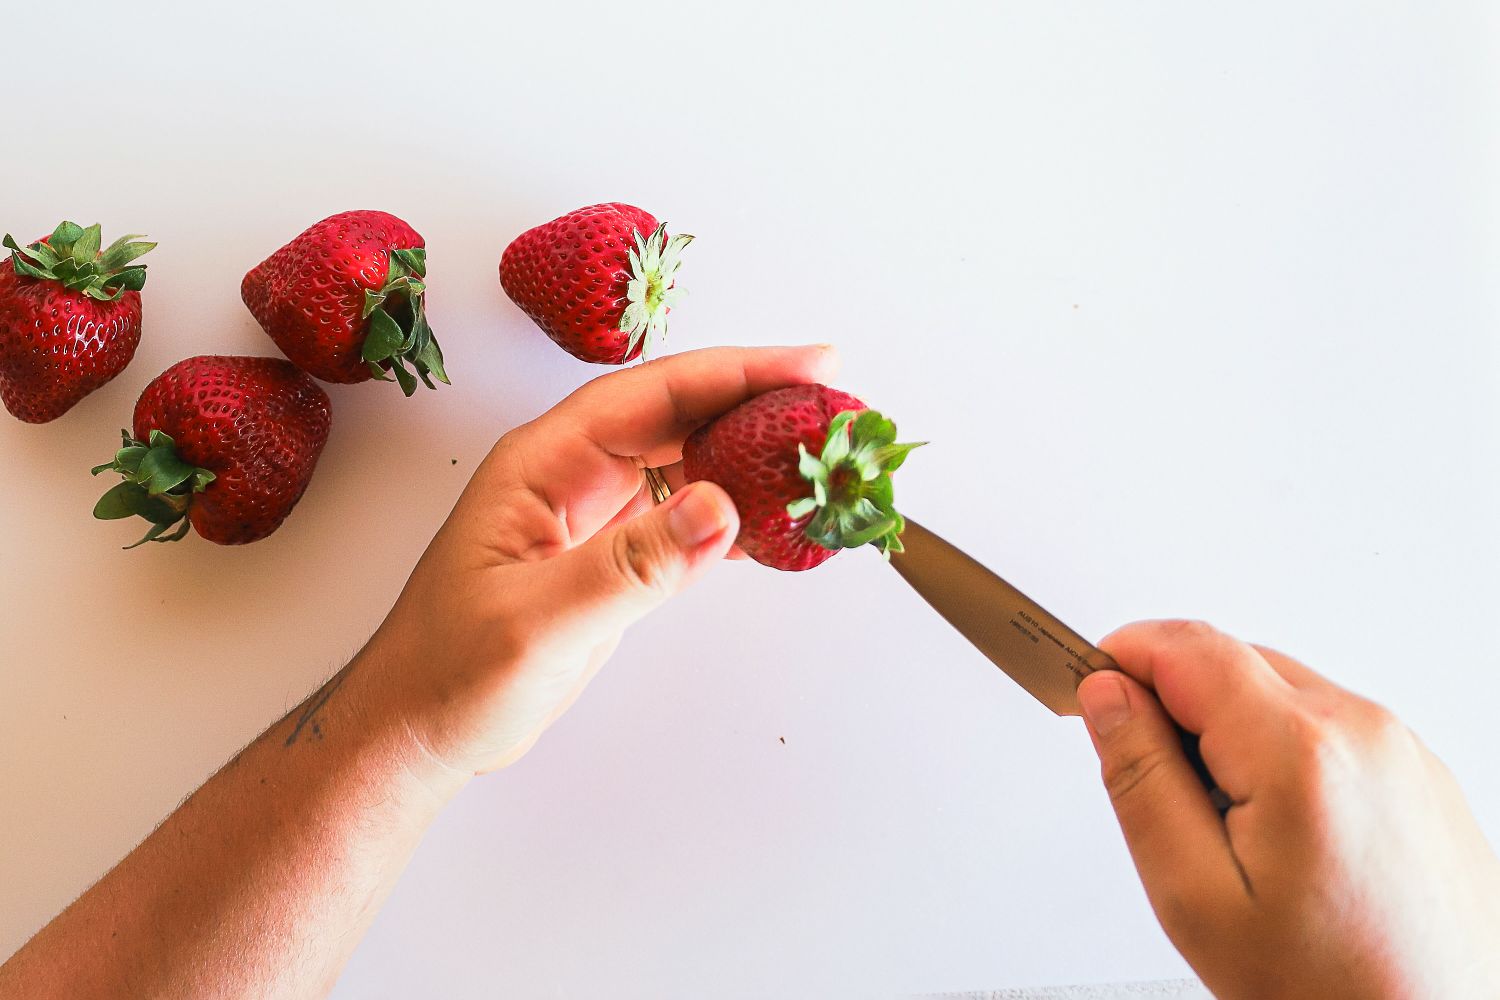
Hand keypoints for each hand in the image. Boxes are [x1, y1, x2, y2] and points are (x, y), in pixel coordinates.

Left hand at [361, 344, 838, 776]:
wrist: (415, 729)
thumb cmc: (449, 674)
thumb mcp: (539, 623)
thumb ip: (629, 566)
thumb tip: (721, 508)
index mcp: (543, 463)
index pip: (654, 395)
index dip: (736, 373)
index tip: (808, 366)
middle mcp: (571, 473)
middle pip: (680, 414)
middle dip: (759, 404)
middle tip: (836, 408)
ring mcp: (593, 513)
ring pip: (688, 461)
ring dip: (753, 457)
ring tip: (822, 457)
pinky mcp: (611, 557)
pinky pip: (685, 516)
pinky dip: (736, 516)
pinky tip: (778, 525)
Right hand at [1078, 620, 1499, 998]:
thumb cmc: (1332, 990)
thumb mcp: (1195, 896)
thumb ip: (1141, 779)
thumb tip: (1107, 695)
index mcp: (1299, 751)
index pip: (1184, 646)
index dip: (1120, 657)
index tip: (1087, 688)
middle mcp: (1362, 731)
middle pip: (1231, 662)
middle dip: (1174, 705)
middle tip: (1158, 792)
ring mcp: (1402, 750)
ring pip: (1279, 693)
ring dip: (1231, 732)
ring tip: (1233, 833)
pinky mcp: (1421, 774)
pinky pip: (1329, 729)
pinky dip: (1285, 756)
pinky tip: (1287, 838)